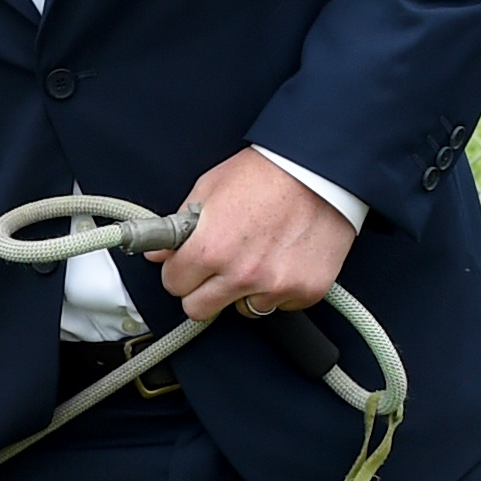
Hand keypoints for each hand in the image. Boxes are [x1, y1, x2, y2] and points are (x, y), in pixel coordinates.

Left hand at [146, 146, 351, 323]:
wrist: (321, 170)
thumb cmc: (268, 172)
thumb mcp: (210, 187)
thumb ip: (179, 226)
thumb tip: (158, 252)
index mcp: (211, 249)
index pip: (173, 285)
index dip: (179, 271)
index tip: (188, 265)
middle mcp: (242, 274)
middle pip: (199, 309)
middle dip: (202, 291)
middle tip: (216, 269)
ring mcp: (275, 287)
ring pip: (243, 310)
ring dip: (244, 291)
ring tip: (258, 257)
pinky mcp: (305, 291)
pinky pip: (280, 305)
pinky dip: (279, 289)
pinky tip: (283, 259)